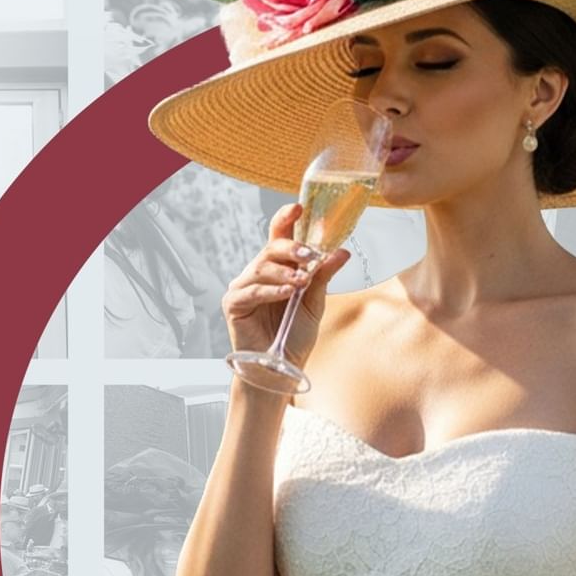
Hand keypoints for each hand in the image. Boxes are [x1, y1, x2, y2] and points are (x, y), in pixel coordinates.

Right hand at [221, 202, 351, 364]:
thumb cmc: (294, 335)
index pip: (279, 235)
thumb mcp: (315, 302)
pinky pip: (251, 290)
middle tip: (309, 255)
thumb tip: (341, 251)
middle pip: (270, 249)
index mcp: (278, 268)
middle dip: (291, 249)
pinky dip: (270, 290)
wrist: (281, 368)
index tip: (299, 207)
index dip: (286, 219)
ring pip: (260, 267)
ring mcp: (244, 287)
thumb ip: (323, 276)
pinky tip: (287, 292)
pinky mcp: (233, 304)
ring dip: (283, 272)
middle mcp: (258, 273)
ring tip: (301, 281)